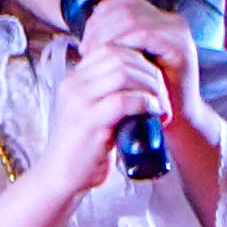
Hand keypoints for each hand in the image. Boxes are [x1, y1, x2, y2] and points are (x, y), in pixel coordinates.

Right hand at [47, 0, 199, 198]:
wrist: (61, 178)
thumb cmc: (82, 149)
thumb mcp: (90, 112)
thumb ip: (106, 94)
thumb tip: (140, 81)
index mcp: (74, 80)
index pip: (109, 48)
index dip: (139, 58)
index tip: (154, 79)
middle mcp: (73, 85)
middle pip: (119, 55)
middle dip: (149, 71)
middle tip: (164, 93)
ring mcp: (79, 102)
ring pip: (123, 73)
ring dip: (151, 86)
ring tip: (162, 105)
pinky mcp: (89, 122)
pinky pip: (124, 100)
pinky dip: (146, 103)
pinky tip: (155, 114)